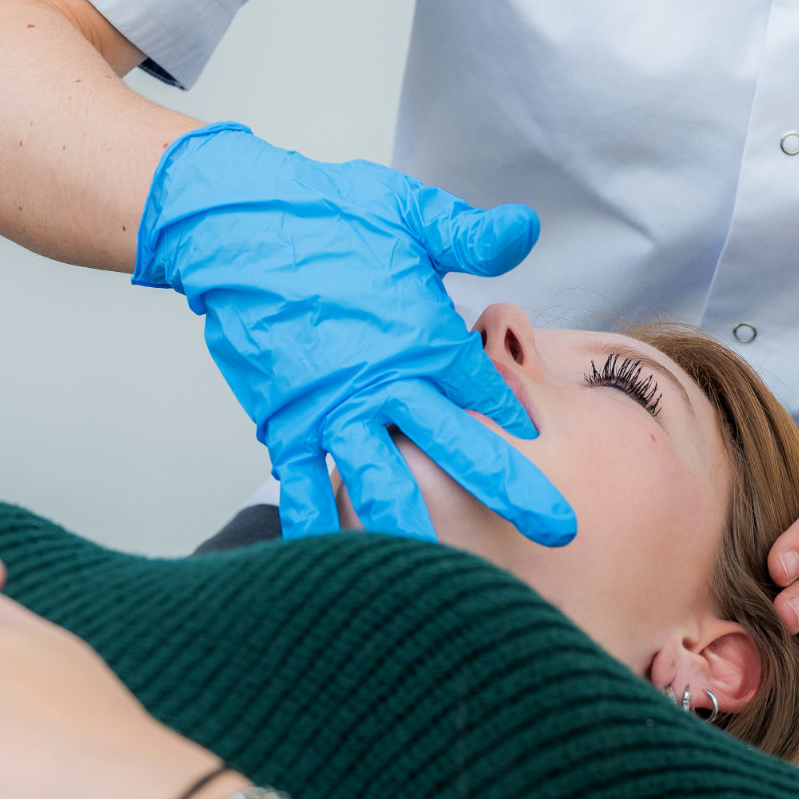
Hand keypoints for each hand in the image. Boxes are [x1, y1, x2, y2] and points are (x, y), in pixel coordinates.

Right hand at [139, 121, 575, 545]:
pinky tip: (339, 573)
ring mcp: (332, 410)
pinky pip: (303, 488)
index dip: (517, 417)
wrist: (239, 227)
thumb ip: (469, 234)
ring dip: (418, 532)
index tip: (544, 444)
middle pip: (457, 447)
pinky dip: (316, 530)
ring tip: (450, 584)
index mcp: (423, 335)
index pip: (487, 389)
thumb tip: (526, 227)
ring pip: (382, 484)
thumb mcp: (408, 213)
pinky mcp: (286, 423)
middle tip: (559, 531)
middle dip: (510, 490)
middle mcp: (384, 382)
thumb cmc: (325, 215)